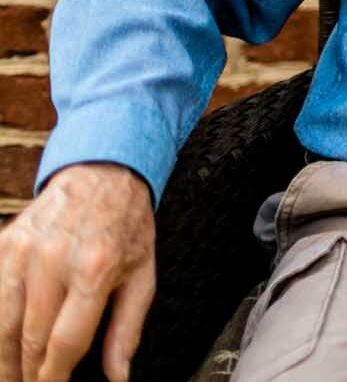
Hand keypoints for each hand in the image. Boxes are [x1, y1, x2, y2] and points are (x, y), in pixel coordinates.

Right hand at [0, 162, 154, 381]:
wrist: (103, 174)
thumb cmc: (126, 229)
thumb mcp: (142, 276)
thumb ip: (127, 329)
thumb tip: (119, 377)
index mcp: (95, 268)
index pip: (65, 340)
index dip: (54, 375)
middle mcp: (55, 258)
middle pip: (29, 337)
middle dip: (26, 373)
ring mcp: (23, 250)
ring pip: (2, 322)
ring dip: (4, 358)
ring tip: (12, 376)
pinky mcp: (4, 243)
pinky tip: (3, 344)